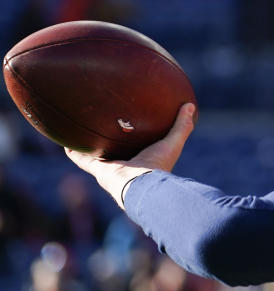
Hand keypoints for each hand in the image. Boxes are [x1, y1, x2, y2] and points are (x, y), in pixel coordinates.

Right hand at [65, 102, 195, 208]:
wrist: (141, 185)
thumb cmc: (158, 165)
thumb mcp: (173, 142)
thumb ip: (182, 126)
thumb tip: (190, 105)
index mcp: (141, 160)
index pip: (137, 148)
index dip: (134, 140)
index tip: (132, 127)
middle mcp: (125, 165)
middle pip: (116, 151)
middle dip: (111, 141)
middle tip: (105, 124)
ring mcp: (109, 168)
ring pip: (97, 154)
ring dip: (90, 144)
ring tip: (82, 128)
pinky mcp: (97, 169)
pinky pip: (81, 158)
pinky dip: (73, 150)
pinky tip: (65, 139)